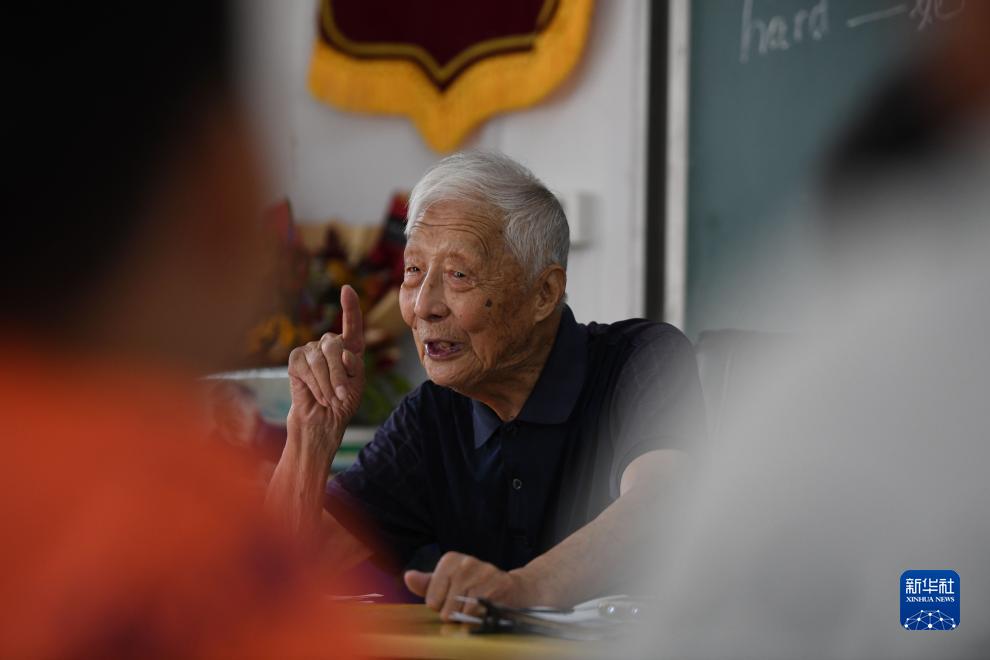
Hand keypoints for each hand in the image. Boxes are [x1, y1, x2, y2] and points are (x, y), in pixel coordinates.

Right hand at [286, 285, 364, 454]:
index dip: (350, 307)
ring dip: (328, 383)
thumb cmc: (342, 402)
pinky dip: (316, 384)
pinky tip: (318, 395)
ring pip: (320, 359)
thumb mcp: (356, 384)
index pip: (352, 324)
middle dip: (340, 373)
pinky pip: (306, 368)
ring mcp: (310, 350)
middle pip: (335, 346)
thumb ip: (354, 366)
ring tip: (332, 399)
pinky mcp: (296, 361)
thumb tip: (344, 353)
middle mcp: (329, 345)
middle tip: (342, 395)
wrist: (323, 420)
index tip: (346, 290)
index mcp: (350, 348)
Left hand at [403, 552, 535, 621]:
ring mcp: (482, 572)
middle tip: (466, 606)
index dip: (441, 607)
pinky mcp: (498, 584)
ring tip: (476, 608)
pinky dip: (480, 619)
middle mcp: (466, 562)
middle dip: (455, 614)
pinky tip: (485, 610)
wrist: (512, 588)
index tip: (451, 600)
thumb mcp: (448, 583)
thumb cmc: (473, 587)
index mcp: (450, 560)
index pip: (432, 600)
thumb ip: (427, 584)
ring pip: (462, 613)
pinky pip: (479, 613)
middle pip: (446, 609)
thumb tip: (408, 577)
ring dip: (468, 618)